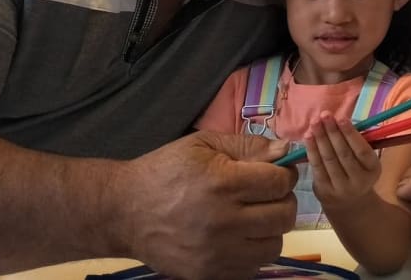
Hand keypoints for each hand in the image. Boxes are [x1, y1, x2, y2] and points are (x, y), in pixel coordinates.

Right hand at [116, 131, 296, 279]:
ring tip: (252, 217)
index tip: (274, 173)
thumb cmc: (166, 170)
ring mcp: (216, 253)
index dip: (283, 174)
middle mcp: (223, 221)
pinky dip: (252, 253)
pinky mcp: (208, 274)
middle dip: (282, 200)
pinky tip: (238, 237)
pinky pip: (252, 268)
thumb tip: (286, 151)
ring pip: (274, 245)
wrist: (124, 211)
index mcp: (222, 182)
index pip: (280, 182)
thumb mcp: (204, 145)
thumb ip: (249, 146)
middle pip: (284, 215)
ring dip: (270, 229)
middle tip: (266, 194)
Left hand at [305, 112, 380, 205]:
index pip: (361, 149)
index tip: (341, 117)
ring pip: (329, 159)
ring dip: (320, 138)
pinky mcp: (325, 191)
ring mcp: (341, 188)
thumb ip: (355, 142)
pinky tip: (308, 137)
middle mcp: (359, 180)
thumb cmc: (357, 170)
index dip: (350, 133)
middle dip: (332, 132)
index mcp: (373, 169)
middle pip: (343, 153)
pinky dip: (312, 150)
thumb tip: (337, 120)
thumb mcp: (364, 159)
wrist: (349, 202)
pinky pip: (317, 167)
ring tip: (314, 122)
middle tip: (324, 115)